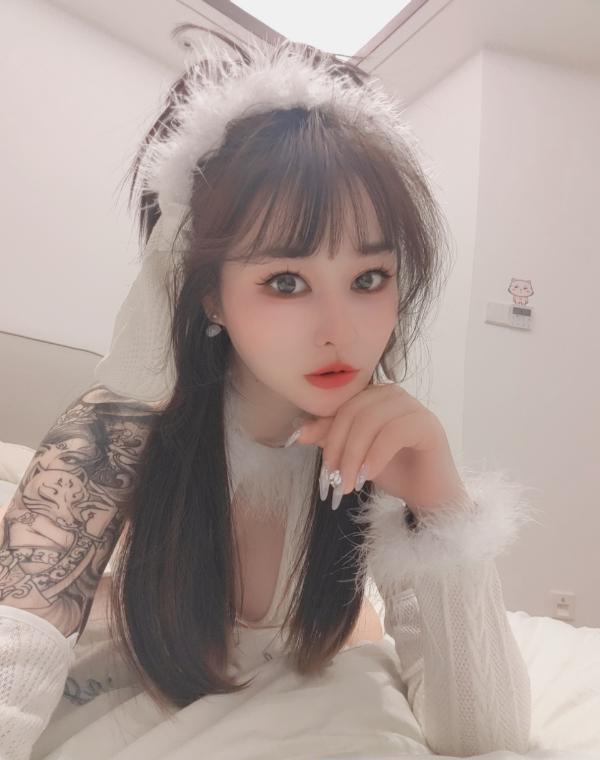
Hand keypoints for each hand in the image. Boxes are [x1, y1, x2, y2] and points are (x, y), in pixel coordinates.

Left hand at [294, 383, 468, 512]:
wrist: (426, 494)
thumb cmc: (392, 470)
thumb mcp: (353, 454)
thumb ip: (330, 439)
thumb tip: (298, 433)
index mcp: (373, 395)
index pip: (340, 405)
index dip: (324, 431)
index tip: (318, 462)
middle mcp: (392, 393)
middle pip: (353, 411)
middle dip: (338, 447)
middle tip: (333, 479)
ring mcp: (412, 406)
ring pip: (370, 421)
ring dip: (354, 455)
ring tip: (349, 483)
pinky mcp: (428, 424)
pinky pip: (393, 432)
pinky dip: (376, 455)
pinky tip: (369, 476)